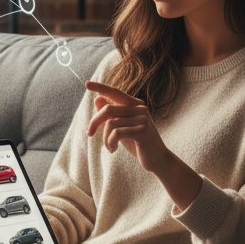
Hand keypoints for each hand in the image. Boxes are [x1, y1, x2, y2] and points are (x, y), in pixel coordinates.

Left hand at [85, 80, 202, 208]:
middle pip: (108, 109)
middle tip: (89, 133)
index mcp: (135, 105)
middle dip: (94, 122)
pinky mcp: (142, 131)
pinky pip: (116, 133)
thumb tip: (97, 98)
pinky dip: (110, 143)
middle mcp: (140, 108)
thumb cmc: (138, 143)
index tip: (87, 83)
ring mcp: (142, 118)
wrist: (158, 160)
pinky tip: (113, 150)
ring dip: (105, 138)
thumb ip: (112, 114)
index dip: (101, 87)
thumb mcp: (122, 127)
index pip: (115, 93)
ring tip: (110, 147)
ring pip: (110, 123)